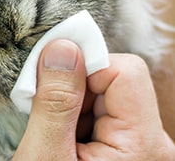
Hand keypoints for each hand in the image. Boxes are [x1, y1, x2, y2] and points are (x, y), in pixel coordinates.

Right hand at [13, 39, 174, 159]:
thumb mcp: (45, 157)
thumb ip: (56, 102)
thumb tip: (64, 47)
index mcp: (143, 146)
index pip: (123, 71)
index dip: (85, 67)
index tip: (51, 76)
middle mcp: (151, 143)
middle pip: (115, 79)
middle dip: (74, 86)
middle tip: (45, 109)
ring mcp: (140, 146)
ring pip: (105, 91)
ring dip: (71, 100)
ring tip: (53, 129)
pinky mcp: (126, 146)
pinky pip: (101, 109)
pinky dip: (75, 112)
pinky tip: (62, 134)